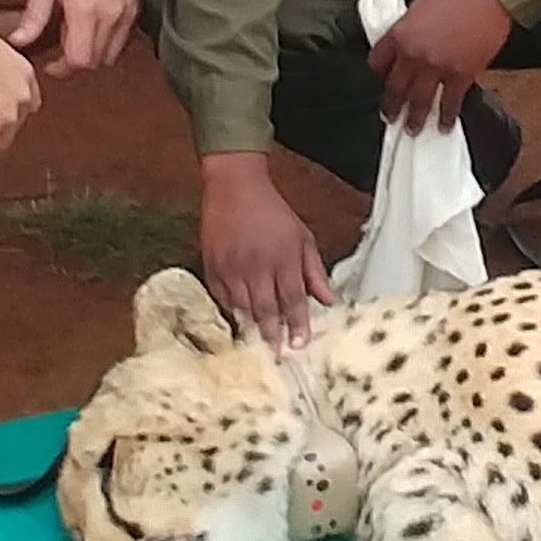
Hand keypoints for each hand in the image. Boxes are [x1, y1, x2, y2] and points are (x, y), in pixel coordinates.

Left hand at [9, 0, 142, 76]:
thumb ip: (34, 15)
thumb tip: (18, 41)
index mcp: (85, 8)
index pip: (79, 60)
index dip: (62, 68)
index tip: (49, 63)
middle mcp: (111, 15)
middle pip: (95, 62)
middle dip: (75, 61)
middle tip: (59, 45)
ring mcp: (127, 13)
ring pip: (110, 56)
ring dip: (92, 54)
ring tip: (76, 34)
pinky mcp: (136, 9)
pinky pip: (122, 42)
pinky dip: (107, 44)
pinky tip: (93, 25)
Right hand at [198, 154, 331, 345]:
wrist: (233, 186)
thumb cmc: (272, 211)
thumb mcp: (302, 236)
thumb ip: (314, 270)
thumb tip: (328, 301)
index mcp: (282, 256)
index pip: (293, 299)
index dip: (297, 324)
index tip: (300, 344)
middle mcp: (256, 264)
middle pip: (266, 309)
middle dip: (272, 335)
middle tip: (277, 355)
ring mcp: (231, 266)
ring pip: (242, 307)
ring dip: (251, 327)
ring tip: (258, 346)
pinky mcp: (212, 266)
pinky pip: (220, 297)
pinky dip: (230, 311)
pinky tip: (238, 320)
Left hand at [371, 0, 513, 131]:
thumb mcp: (419, 6)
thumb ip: (407, 28)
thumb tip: (405, 41)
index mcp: (400, 34)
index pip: (378, 62)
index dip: (378, 73)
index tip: (381, 79)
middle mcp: (414, 55)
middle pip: (395, 88)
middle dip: (391, 106)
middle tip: (389, 116)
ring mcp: (437, 68)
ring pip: (420, 101)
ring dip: (415, 118)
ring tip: (412, 128)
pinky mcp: (461, 75)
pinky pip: (450, 102)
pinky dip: (447, 116)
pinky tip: (445, 125)